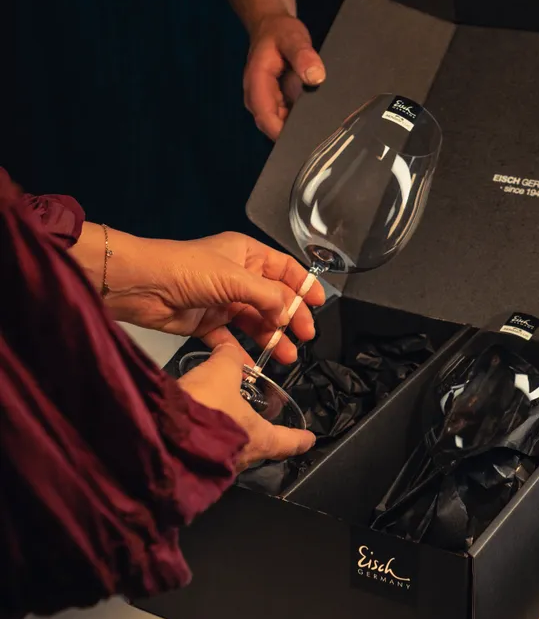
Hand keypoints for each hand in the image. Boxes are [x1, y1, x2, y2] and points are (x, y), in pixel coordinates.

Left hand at [101, 228, 324, 363]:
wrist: (140, 285)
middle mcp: (236, 276)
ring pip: (254, 321)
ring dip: (271, 337)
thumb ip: (267, 296)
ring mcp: (221, 300)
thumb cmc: (184, 268)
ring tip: (285, 356)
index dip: (304, 285)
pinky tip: (252, 364)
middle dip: (290, 317)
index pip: (285, 269)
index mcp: (246, 254)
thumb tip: (289, 312)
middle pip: (273, 298)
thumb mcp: (234, 278)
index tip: (319, 304)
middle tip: (305, 336)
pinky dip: (241, 351)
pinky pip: (230, 339)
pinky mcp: (205, 322)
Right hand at [179, 343, 315, 466]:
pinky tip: (192, 425)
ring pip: (229, 450)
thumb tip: (228, 349)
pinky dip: (203, 438)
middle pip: (258, 447)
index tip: (309, 440)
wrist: (164, 437)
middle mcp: (242, 458)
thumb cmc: (205, 408)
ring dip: (227, 435)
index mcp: (260, 438)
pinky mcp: (192, 466)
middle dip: (257, 435)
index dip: (300, 439)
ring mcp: (217, 467)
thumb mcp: (222, 372)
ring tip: (219, 417)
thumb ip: (229, 358)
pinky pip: (204, 451)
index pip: (288, 441)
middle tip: (258, 422)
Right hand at [245, 13, 325, 138]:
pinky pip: (286, 118)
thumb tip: (315, 76)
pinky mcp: (275, 102)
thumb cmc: (279, 32)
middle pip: (272, 127)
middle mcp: (257, 97)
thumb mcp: (293, 38)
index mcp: (256, 84)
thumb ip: (303, 55)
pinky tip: (316, 118)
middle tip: (320, 136)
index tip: (305, 137)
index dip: (283, 133)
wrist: (272, 28)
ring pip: (280, 125)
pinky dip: (299, 119)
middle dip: (293, 134)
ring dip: (298, 127)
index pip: (266, 118)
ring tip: (321, 128)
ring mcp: (266, 101)